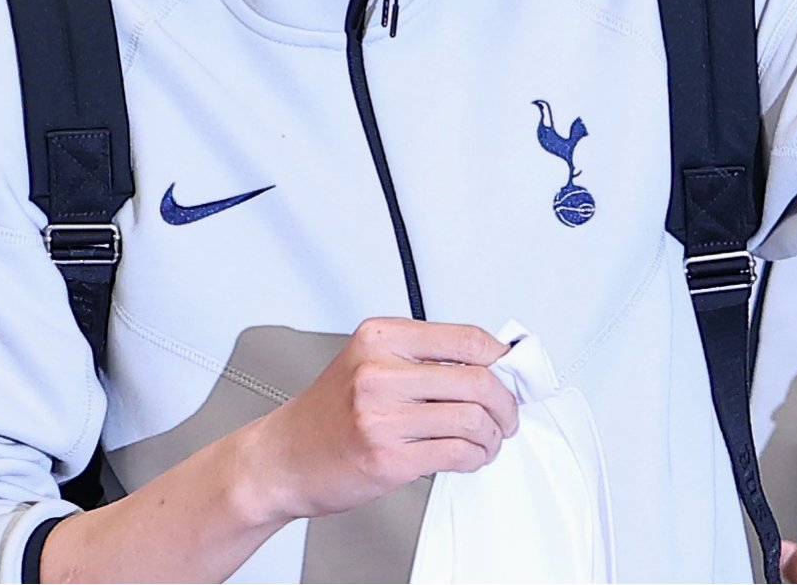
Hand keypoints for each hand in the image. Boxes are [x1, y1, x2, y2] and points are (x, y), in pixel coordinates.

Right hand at [235, 318, 516, 525]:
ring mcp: (383, 416)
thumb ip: (424, 356)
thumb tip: (489, 360)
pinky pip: (457, 453)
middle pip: (478, 380)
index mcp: (381, 338)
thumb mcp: (369, 362)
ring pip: (473, 419)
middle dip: (507, 402)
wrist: (282, 458)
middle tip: (508, 414)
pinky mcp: (388, 457)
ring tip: (488, 440)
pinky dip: (476, 457)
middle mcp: (380, 372)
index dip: (503, 359)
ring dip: (494, 435)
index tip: (513, 373)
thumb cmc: (328, 413)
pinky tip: (470, 456)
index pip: (467, 338)